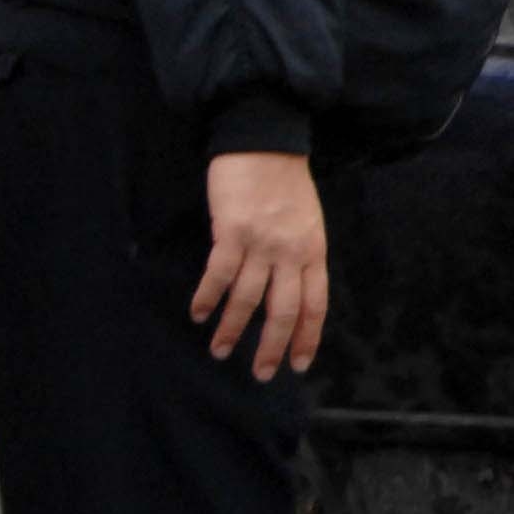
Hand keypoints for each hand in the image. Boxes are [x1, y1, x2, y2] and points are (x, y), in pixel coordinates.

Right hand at [194, 151, 328, 378]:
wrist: (265, 139)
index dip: (306, 338)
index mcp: (314, 251)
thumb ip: (301, 254)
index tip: (297, 364)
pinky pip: (219, 275)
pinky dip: (208, 297)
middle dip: (270, 347)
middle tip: (260, 374)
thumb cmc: (284, 180)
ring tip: (219, 350)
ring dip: (231, 329)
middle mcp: (291, 253)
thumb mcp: (308, 221)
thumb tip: (289, 288)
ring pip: (248, 299)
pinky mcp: (232, 232)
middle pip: (283, 311)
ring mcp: (262, 243)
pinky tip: (199, 314)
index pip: (315, 305)